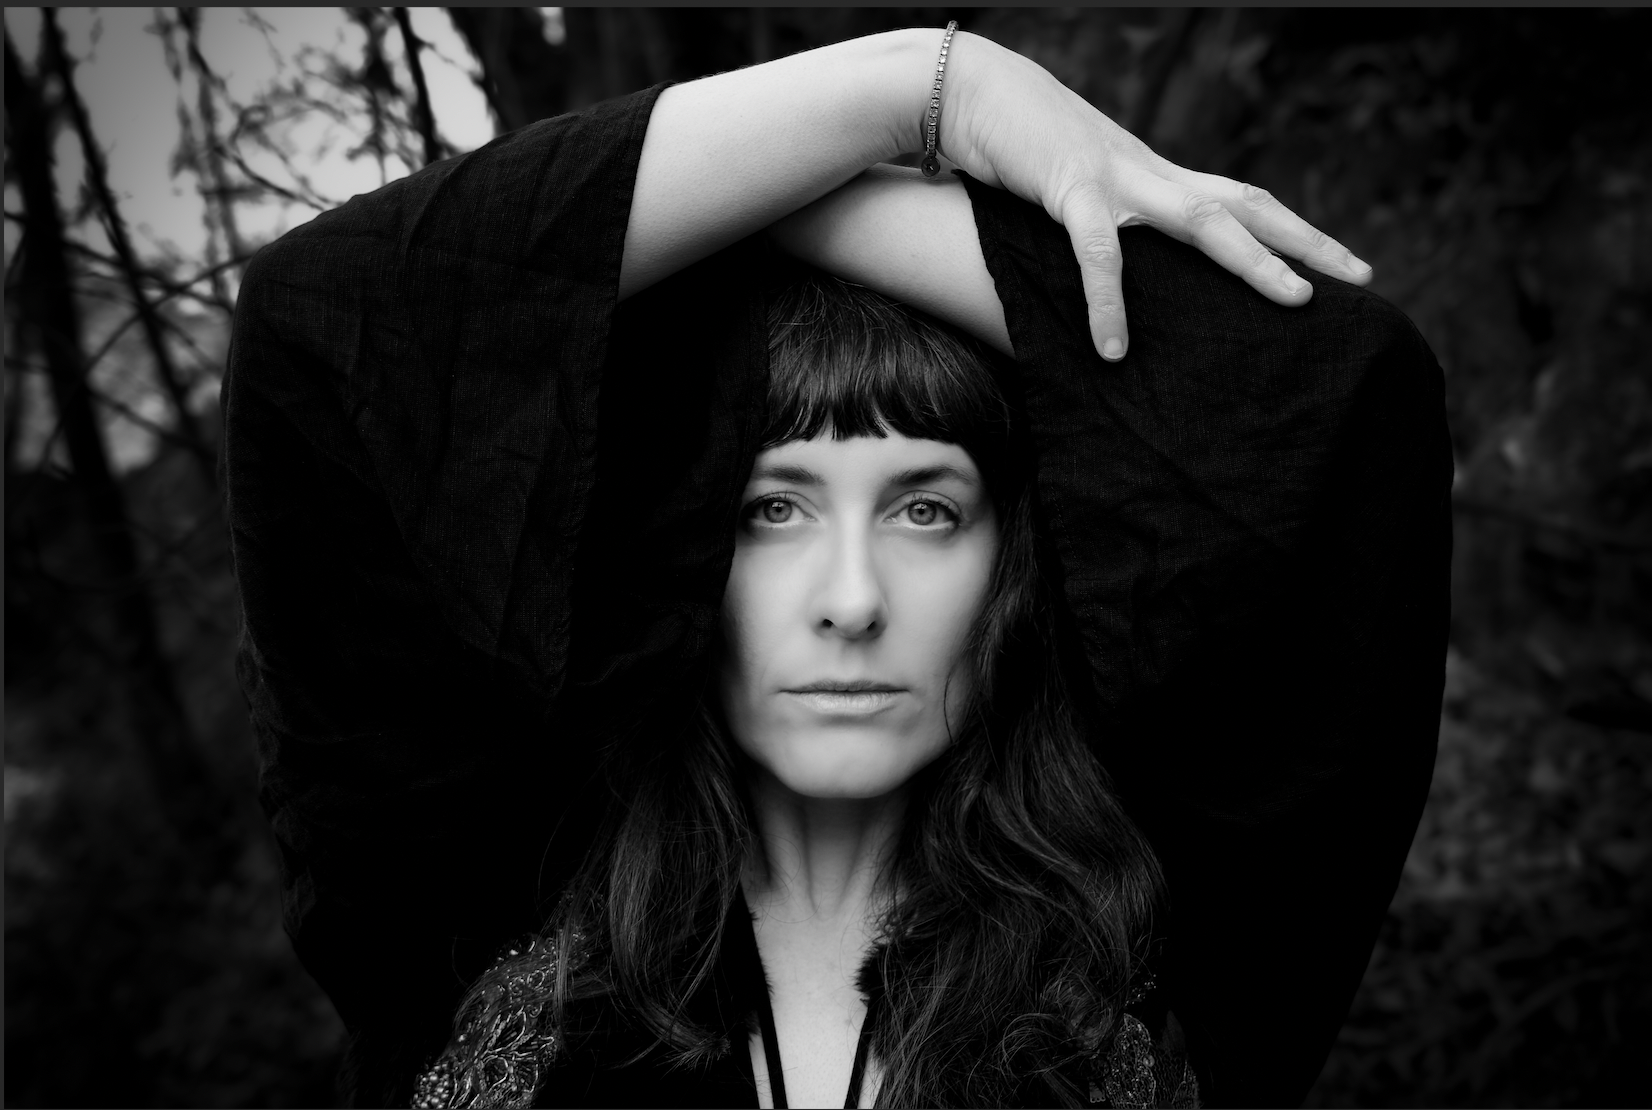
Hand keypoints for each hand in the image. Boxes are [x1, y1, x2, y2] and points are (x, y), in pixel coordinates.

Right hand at [938, 33, 1371, 360]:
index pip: (1243, 203)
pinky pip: (1099, 251)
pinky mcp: (1070, 188)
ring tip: (1293, 300)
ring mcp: (1117, 177)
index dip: (1295, 234)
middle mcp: (1151, 175)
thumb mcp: (1078, 190)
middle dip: (1305, 241)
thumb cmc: (1019, 147)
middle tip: (1360, 277)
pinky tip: (1112, 349)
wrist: (970, 93)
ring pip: (1204, 220)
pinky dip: (1108, 301)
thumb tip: (1129, 273)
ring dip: (1252, 259)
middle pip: (1247, 207)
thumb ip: (1110, 224)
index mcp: (1156, 178)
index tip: (1344, 267)